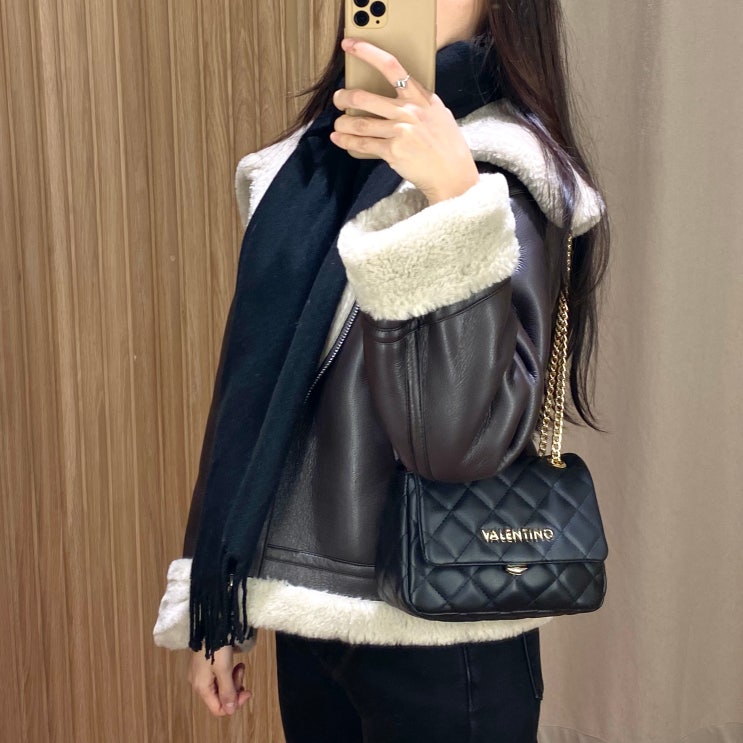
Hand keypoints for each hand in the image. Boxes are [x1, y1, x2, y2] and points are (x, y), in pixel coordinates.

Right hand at [188, 645, 251, 716]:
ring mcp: (201, 674)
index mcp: (202, 688)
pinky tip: (234, 662)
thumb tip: (230, 710)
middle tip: (242, 672)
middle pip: (220, 697)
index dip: (235, 704)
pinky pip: (219, 676)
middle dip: (235, 688)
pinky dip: (228, 672)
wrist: (210, 624)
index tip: (248, 691)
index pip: (218, 709)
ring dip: (233, 678)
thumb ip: (228, 691)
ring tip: (240, 665)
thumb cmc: (216, 647)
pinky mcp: (205, 664)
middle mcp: (199, 683)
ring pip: (221, 686)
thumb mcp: (224, 670)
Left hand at [331, 38, 479, 204]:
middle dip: (345, 97)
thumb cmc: (447, 147)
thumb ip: (419, 104)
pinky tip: (339, 140)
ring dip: (343, 124)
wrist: (453, 174)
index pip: (391, 66)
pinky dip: (348, 143)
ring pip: (360, 123)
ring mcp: (401, 130)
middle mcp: (409, 110)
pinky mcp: (393, 151)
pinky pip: (363, 144)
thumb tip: (398, 99)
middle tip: (338, 99)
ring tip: (337, 125)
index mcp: (421, 97)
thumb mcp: (439, 115)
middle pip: (366, 97)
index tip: (349, 45)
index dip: (367, 52)